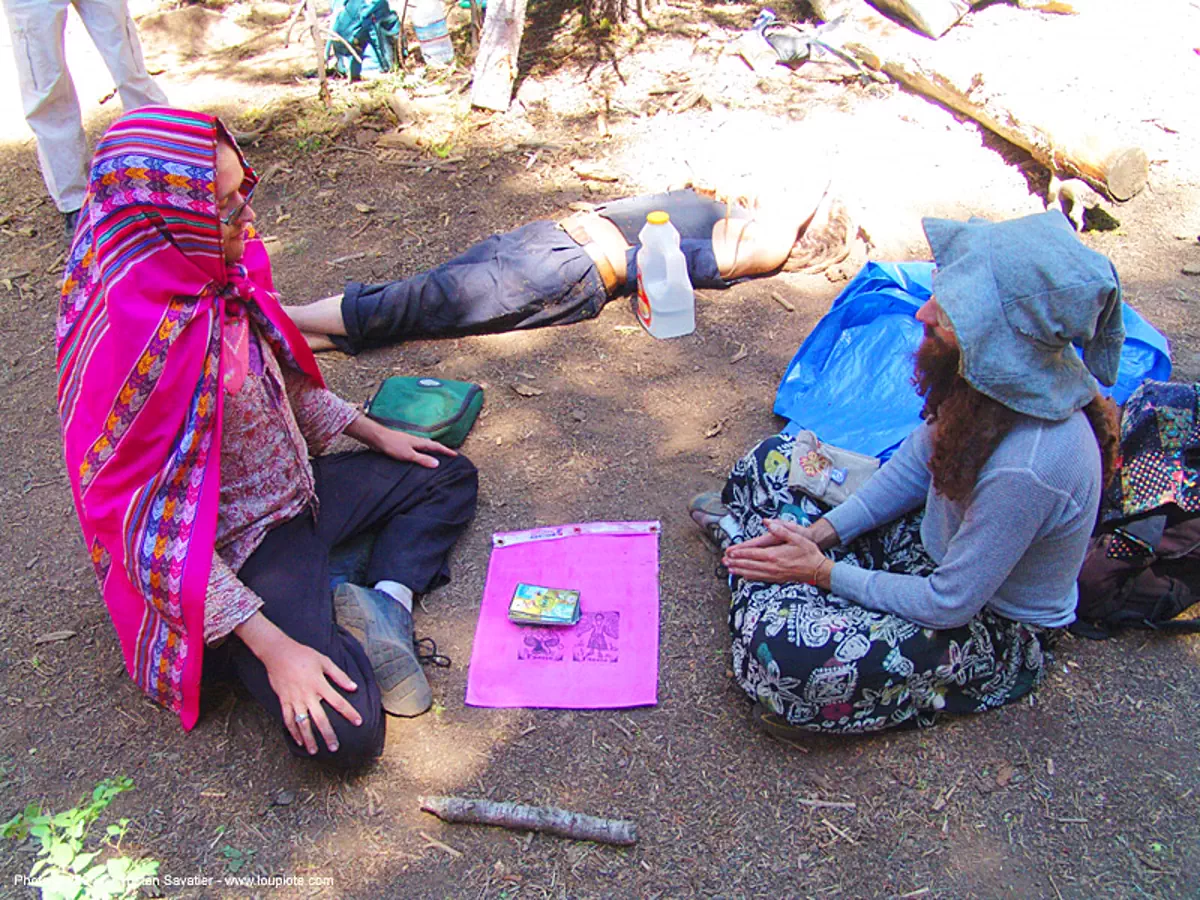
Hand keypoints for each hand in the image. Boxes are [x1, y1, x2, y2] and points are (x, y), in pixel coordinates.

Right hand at [235, 614, 361, 754]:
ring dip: (309, 738)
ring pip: (302, 723)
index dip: (349, 713)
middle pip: (320, 719)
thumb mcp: (324, 661)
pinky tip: (299, 741)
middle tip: (334, 747)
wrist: (278, 653)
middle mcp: (307, 695)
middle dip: (328, 734)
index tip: (359, 722)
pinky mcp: (283, 701)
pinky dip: (293, 732)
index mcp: (319, 684)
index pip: (338, 702)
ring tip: (314, 751)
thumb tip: (354, 687)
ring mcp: (294, 699)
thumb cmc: (303, 655)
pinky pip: (287, 720)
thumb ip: (340, 676)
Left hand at [345, 414, 456, 468]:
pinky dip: (423, 452)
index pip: (437, 446)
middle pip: (432, 445)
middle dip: (441, 449)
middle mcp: (417, 441)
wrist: (378, 438)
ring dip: (432, 450)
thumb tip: (437, 463)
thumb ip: (422, 459)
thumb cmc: (393, 445)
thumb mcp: (408, 455)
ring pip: (425, 446)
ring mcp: (410, 442)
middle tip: (449, 455)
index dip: (446, 451)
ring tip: (437, 456)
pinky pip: (418, 448)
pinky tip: (420, 456)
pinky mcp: (403, 445)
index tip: (456, 455)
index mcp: (420, 442)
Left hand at [723, 519, 829, 584]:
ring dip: (739, 571)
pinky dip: (750, 577)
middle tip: (723, 561)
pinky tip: (744, 576)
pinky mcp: (777, 579)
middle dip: (735, 563)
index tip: (729, 552)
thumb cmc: (808, 552)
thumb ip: (781, 530)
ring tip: (729, 570)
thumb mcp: (797, 537)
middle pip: (749, 565)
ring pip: (752, 573)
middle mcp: (772, 566)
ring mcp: (774, 574)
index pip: (752, 554)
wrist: (818, 569)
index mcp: (774, 555)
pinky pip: (760, 579)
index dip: (739, 553)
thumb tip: (768, 522)